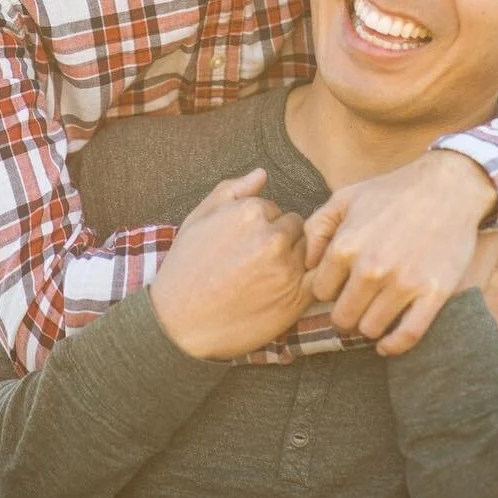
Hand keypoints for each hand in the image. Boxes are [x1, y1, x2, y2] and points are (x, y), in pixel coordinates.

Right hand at [150, 169, 312, 359]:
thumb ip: (232, 190)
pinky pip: (317, 278)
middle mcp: (273, 236)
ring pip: (309, 252)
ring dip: (295, 261)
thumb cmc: (185, 269)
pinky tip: (284, 291)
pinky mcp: (297, 297)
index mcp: (250, 212)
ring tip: (266, 279)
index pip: (275, 210)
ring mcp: (288, 267)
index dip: (261, 227)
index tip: (244, 246)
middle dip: (282, 241)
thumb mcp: (198, 219)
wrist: (180, 324)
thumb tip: (262, 174)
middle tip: (256, 263)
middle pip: (296, 228)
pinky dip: (308, 282)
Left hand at [302, 150, 496, 353]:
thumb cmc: (392, 191)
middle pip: (342, 318)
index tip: (340, 286)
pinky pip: (408, 336)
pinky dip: (394, 346)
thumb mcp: (345, 197)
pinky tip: (387, 344)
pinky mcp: (433, 293)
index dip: (329, 290)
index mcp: (345, 246)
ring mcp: (403, 283)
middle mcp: (371, 269)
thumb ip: (316, 227)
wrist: (449, 187)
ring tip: (374, 313)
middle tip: (356, 304)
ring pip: (370, 329)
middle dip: (345, 313)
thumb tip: (308, 263)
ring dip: (369, 326)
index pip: (320, 292)